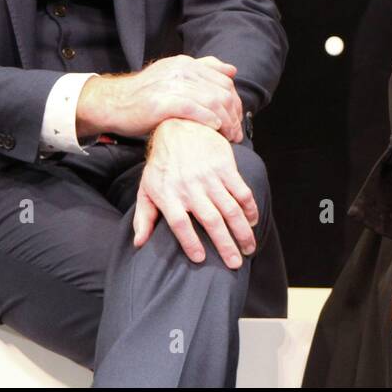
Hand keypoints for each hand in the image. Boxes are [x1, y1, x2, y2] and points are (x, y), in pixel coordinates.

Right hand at [76, 54, 244, 141]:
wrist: (113, 103)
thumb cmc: (145, 95)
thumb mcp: (174, 76)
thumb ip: (203, 70)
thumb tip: (232, 70)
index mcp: (186, 63)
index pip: (224, 81)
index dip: (236, 102)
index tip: (237, 119)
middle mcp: (182, 70)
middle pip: (222, 92)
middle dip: (234, 115)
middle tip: (237, 133)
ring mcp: (172, 85)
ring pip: (213, 101)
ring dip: (226, 122)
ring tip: (230, 136)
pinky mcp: (163, 102)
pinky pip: (195, 110)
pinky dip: (209, 120)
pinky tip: (214, 129)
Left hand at [132, 117, 258, 268]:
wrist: (179, 127)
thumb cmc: (162, 163)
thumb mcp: (147, 188)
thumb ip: (143, 217)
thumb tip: (139, 243)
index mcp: (169, 194)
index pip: (180, 224)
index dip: (190, 242)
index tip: (201, 259)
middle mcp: (190, 187)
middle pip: (211, 220)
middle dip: (225, 245)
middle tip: (235, 264)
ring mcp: (209, 176)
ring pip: (230, 208)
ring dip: (242, 230)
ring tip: (248, 248)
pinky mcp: (225, 166)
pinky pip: (241, 190)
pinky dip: (249, 207)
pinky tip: (252, 220)